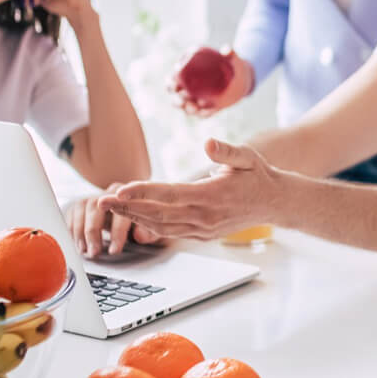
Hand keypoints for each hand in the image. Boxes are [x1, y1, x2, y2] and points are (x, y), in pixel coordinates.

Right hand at [64, 190, 164, 258]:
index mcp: (135, 195)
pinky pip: (73, 212)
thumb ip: (150, 234)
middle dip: (95, 231)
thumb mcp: (154, 231)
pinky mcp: (83, 204)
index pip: (126, 207)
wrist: (133, 219)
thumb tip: (140, 236)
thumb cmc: (146, 225)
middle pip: (100, 204)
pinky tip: (78, 243)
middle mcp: (115, 192)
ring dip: (82, 231)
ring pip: (84, 207)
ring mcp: (98, 196)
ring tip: (85, 250)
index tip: (115, 248)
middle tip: (95, 252)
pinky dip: (73, 228)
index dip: (118, 227)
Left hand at [104, 139, 283, 238]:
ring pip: (161, 226)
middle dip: (127, 207)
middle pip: (157, 213)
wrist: (275, 202)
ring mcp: (203, 228)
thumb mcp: (247, 157)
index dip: (143, 192)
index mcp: (212, 195)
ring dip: (134, 218)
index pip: (169, 194)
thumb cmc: (259, 176)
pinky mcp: (203, 235)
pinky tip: (135, 218)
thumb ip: (226, 151)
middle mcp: (205, 216)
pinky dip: (150, 227)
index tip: (120, 190)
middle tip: (101, 200)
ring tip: (112, 209)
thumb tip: (207, 142)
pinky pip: (171, 232)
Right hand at [170, 47, 252, 116]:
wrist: (243, 78)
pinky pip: (203, 114)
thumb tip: (226, 49)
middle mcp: (190, 89)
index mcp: (188, 75)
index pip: (173, 79)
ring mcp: (199, 100)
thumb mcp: (233, 59)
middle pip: (177, 96)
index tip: (176, 82)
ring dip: (188, 109)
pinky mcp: (209, 109)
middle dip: (176, 99)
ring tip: (194, 108)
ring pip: (187, 107)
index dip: (170, 82)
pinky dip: (203, 114)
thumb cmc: (232, 65)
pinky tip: (206, 112)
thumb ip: (230, 53)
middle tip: (184, 98)